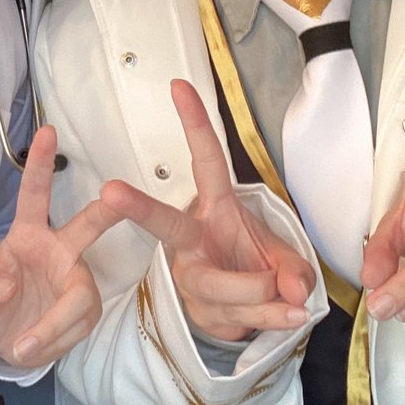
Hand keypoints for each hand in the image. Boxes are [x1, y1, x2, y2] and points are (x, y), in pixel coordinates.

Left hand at [0, 124, 121, 366]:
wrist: (1, 344)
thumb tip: (7, 286)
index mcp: (28, 233)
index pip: (34, 194)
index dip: (40, 164)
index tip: (47, 131)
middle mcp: (59, 250)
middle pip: (87, 226)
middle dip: (107, 210)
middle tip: (117, 196)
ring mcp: (75, 279)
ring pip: (80, 295)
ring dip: (54, 323)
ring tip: (23, 345)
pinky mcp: (84, 311)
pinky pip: (77, 325)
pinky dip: (52, 340)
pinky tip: (31, 348)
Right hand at [101, 79, 314, 341]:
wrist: (243, 312)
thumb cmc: (257, 265)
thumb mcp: (284, 258)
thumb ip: (294, 269)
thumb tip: (292, 288)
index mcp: (215, 209)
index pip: (205, 161)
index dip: (194, 123)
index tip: (179, 86)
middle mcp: (194, 240)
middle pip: (165, 222)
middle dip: (138, 207)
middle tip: (110, 192)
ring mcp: (192, 277)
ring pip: (221, 286)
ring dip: (262, 294)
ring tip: (291, 301)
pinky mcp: (198, 311)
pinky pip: (237, 317)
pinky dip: (271, 318)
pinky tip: (288, 315)